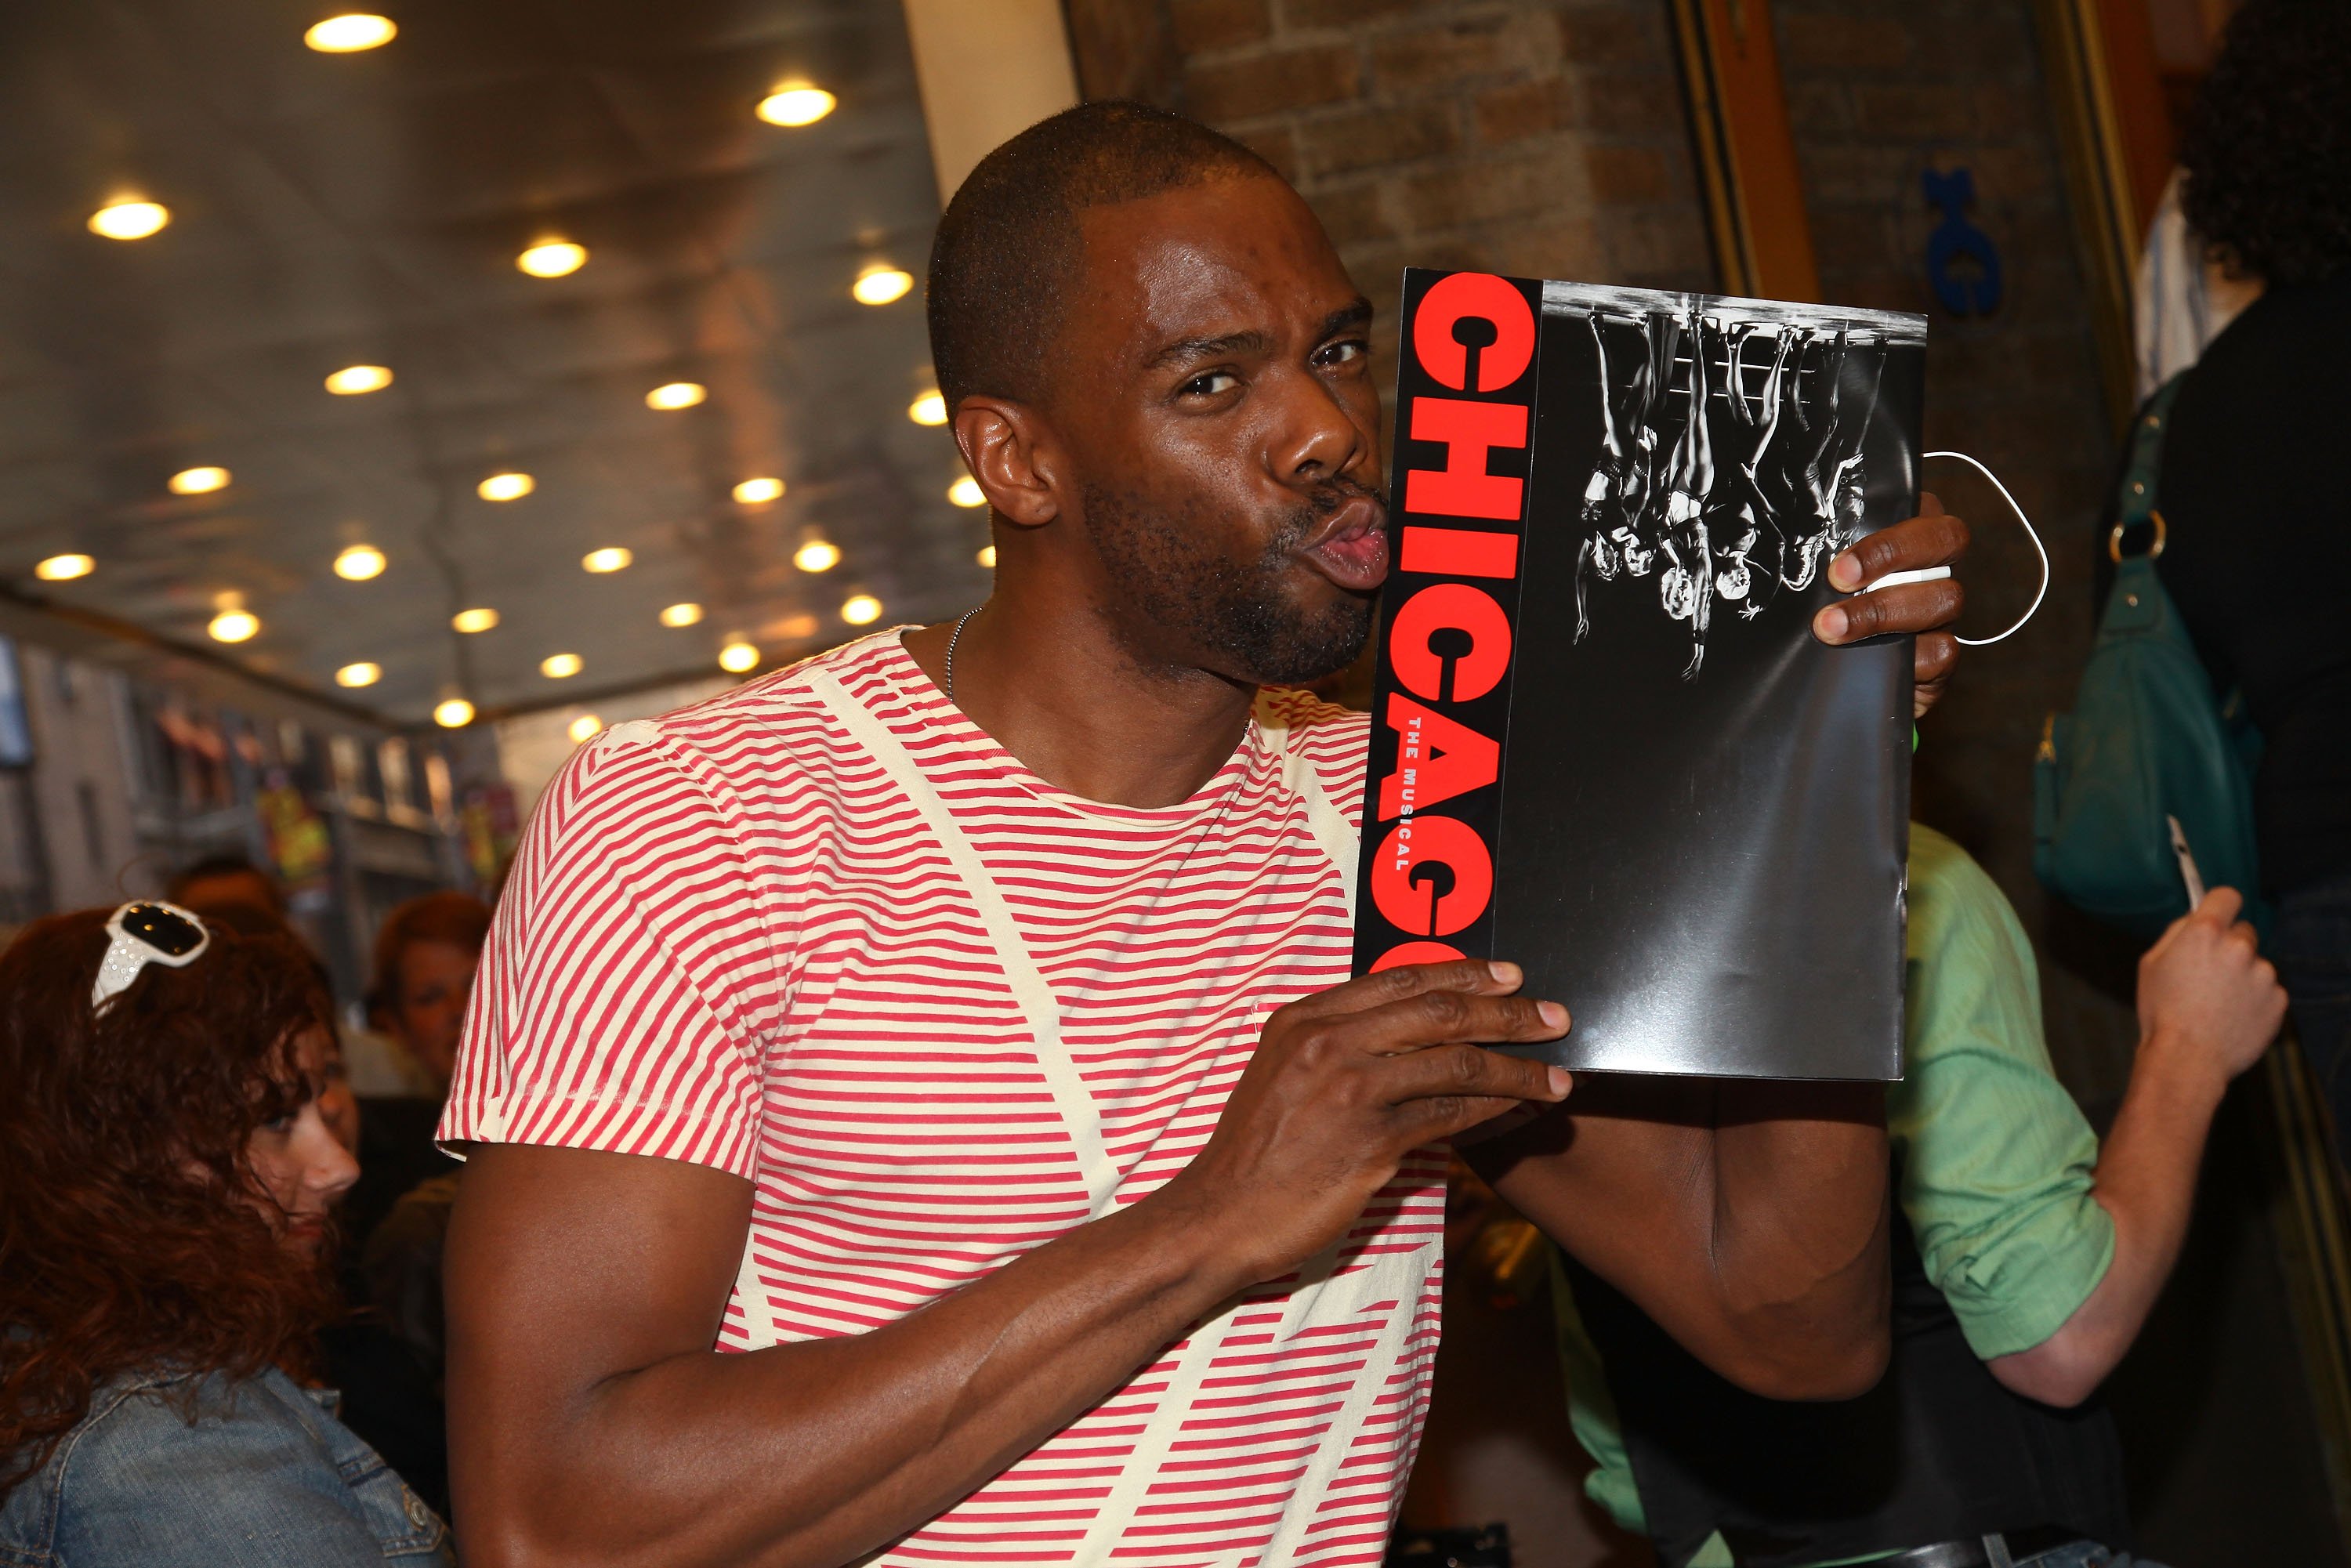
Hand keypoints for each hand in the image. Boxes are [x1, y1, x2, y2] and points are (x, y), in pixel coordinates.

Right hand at [1153, 959, 1570, 1286]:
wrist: (1220, 1214)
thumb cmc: (1256, 1151)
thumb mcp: (1283, 1070)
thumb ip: (1337, 1041)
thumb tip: (1407, 1029)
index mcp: (1306, 1017)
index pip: (1400, 978)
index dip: (1463, 973)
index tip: (1509, 977)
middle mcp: (1328, 1041)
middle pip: (1439, 1011)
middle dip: (1508, 1012)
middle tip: (1554, 1016)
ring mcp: (1349, 1088)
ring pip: (1456, 1063)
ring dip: (1517, 1069)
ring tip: (1557, 1077)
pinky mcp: (1369, 1139)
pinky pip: (1451, 1117)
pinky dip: (1494, 1113)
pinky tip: (1520, 1114)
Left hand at [1811, 493, 1969, 717]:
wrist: (1822, 682)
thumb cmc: (1819, 612)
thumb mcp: (1815, 577)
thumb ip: (1817, 553)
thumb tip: (1787, 536)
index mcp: (1907, 532)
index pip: (1921, 504)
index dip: (1890, 526)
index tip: (1840, 562)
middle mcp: (1932, 566)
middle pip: (1947, 539)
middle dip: (1891, 555)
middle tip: (1839, 580)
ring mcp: (1940, 610)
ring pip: (1946, 597)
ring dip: (1884, 611)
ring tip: (1832, 627)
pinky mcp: (1940, 657)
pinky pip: (1943, 651)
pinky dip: (1910, 656)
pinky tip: (1873, 663)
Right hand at [2136, 887, 2288, 1089]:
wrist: (2188, 1058)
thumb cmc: (2162, 1011)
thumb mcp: (2151, 963)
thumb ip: (2177, 933)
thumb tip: (2196, 918)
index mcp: (2205, 932)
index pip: (2227, 896)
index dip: (2220, 905)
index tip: (2217, 916)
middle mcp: (2239, 947)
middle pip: (2243, 931)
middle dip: (2230, 946)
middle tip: (2209, 974)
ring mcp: (2263, 974)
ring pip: (2256, 964)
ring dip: (2243, 976)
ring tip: (2218, 1003)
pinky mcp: (2278, 999)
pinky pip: (2268, 990)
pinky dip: (2255, 1000)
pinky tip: (2232, 1016)